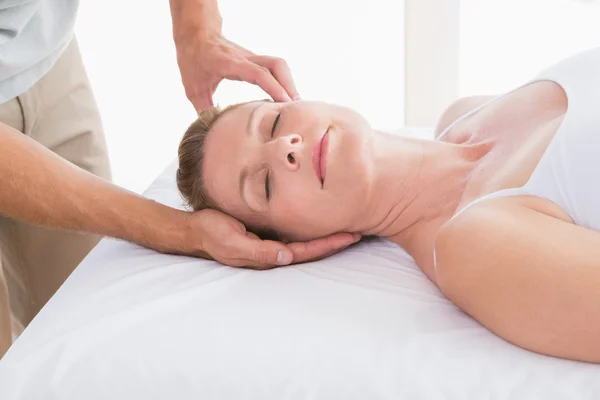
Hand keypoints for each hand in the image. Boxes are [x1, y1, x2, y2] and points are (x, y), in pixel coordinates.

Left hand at [175, 33, 299, 112]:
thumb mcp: (192, 87)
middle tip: (294, 107)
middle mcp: (244, 57)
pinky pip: (274, 68)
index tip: (285, 103)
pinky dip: (283, 81)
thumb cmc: (192, 58)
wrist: (195, 33)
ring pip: (278, 64)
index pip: (258, 73)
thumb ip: (204, 109)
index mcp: (229, 63)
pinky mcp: (254, 60)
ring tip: (293, 104)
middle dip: (289, 85)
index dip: (274, 88)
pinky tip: (284, 97)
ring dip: (288, 83)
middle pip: (276, 64)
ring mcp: (251, 57)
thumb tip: (213, 133)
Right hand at [185, 209, 359, 269]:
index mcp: (269, 255)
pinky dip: (311, 226)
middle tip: (360, 230)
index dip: (328, 245)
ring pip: (306, 240)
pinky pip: (295, 231)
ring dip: (327, 234)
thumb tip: (285, 257)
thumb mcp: (232, 242)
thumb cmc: (212, 233)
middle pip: (312, 249)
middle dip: (335, 241)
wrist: (196, 229)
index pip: (305, 252)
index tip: (349, 236)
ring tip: (349, 225)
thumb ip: (258, 251)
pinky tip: (322, 218)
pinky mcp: (268, 233)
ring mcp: (272, 243)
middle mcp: (275, 251)